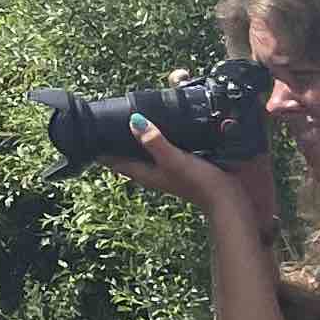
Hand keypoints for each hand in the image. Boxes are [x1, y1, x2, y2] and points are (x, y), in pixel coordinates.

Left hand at [108, 117, 249, 216]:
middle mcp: (151, 172)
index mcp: (144, 173)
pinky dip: (156, 141)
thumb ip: (155, 142)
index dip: (100, 148)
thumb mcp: (173, 159)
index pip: (113, 160)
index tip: (91, 131)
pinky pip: (161, 152)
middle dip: (115, 141)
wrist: (228, 198)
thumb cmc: (199, 184)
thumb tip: (134, 121)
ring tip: (129, 123)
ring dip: (136, 141)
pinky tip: (162, 131)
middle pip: (125, 156)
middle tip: (106, 122)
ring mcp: (165, 169)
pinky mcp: (179, 166)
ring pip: (143, 153)